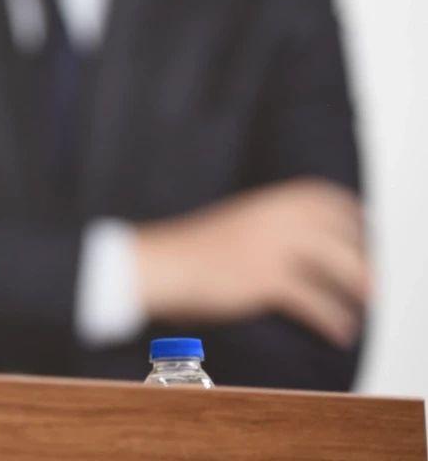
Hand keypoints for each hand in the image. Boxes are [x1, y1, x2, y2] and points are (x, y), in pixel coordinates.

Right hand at [135, 178, 369, 346]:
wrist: (159, 263)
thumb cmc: (190, 249)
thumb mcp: (235, 223)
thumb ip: (267, 225)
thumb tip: (301, 246)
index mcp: (268, 200)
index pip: (328, 199)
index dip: (354, 217)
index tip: (365, 233)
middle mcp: (276, 218)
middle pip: (341, 234)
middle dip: (363, 258)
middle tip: (371, 280)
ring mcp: (272, 247)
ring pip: (337, 266)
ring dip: (357, 287)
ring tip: (364, 305)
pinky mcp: (264, 279)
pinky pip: (313, 301)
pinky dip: (331, 319)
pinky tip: (338, 331)